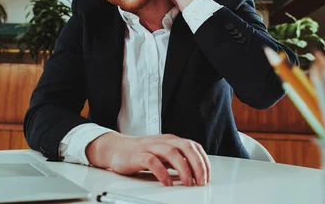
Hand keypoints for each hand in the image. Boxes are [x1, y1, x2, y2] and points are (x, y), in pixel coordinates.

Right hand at [86, 132, 210, 186]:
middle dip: (197, 165)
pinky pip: (152, 161)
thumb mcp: (164, 156)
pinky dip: (162, 173)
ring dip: (183, 169)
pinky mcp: (138, 155)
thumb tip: (196, 173)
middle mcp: (163, 141)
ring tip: (187, 183)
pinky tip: (167, 183)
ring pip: (172, 152)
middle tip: (201, 181)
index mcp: (172, 140)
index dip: (203, 161)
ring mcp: (150, 146)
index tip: (207, 177)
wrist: (116, 149)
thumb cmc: (141, 153)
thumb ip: (178, 161)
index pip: (194, 146)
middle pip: (186, 147)